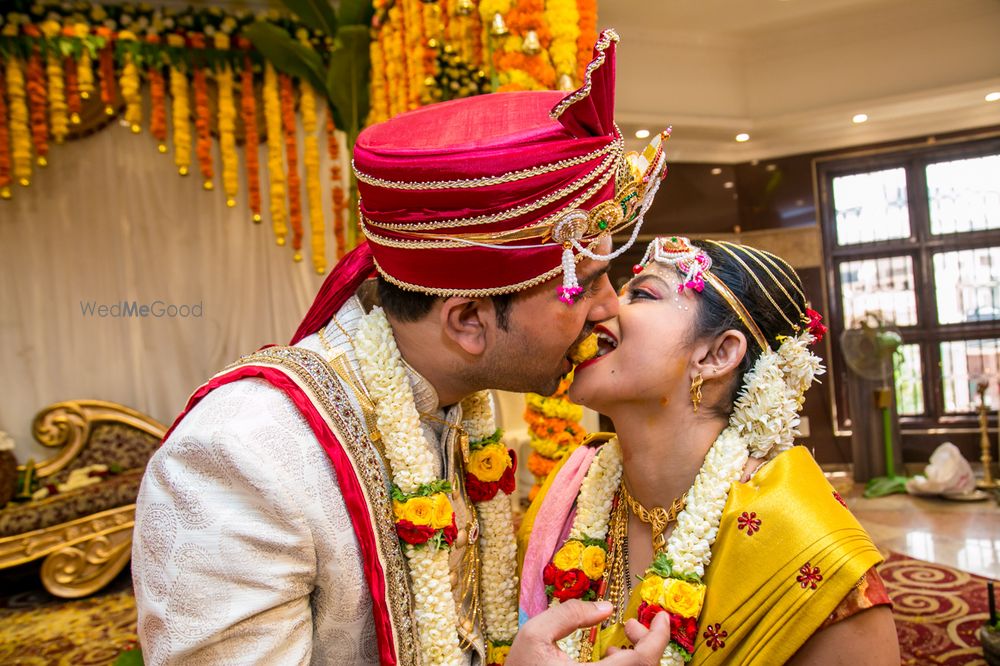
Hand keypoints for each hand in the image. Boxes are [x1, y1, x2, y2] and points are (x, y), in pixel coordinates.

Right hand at [506, 600, 670, 665]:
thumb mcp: (535, 634)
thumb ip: (570, 615)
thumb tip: (607, 607)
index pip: (643, 660)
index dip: (659, 636)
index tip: (662, 616)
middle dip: (646, 642)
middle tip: (632, 625)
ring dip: (636, 657)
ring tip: (613, 644)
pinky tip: (607, 659)